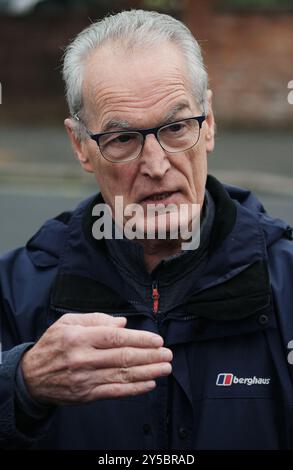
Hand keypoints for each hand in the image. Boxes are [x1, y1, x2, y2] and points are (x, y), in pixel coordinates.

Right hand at [21, 312, 171, 404]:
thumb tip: (122, 322)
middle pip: (123, 357)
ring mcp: (86, 379)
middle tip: (168, 354)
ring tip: (165, 367)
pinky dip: (134, 389)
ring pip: (122, 376)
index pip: (115, 338)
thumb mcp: (67, 322)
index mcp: (79, 338)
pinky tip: (149, 383)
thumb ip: (95, 319)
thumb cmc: (53, 345)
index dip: (139, 339)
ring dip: (148, 372)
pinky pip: (115, 392)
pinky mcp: (87, 395)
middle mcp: (83, 359)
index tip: (157, 339)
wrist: (32, 377)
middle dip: (149, 356)